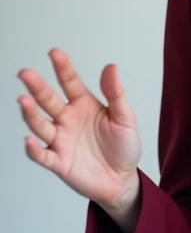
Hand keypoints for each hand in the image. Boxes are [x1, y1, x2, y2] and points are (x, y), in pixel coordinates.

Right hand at [16, 48, 141, 208]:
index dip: (62, 67)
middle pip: (48, 100)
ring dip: (30, 114)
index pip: (70, 82)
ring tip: (23, 101)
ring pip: (40, 124)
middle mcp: (67, 119)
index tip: (54, 53)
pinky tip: (29, 139)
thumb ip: (115, 93)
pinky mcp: (59, 162)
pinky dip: (34, 149)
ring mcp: (61, 140)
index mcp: (83, 104)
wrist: (123, 180)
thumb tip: (111, 67)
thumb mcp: (125, 118)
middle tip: (25, 73)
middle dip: (36, 87)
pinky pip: (42, 155)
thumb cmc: (124, 147)